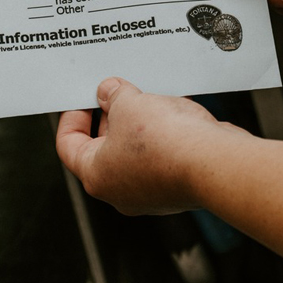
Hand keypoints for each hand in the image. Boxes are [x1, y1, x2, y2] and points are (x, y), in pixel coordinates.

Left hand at [56, 77, 248, 214]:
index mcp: (96, 176)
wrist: (214, 163)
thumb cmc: (165, 141)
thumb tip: (108, 92)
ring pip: (135, 151)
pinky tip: (173, 112)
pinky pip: (162, 154)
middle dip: (111, 115)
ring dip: (139, 122)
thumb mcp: (129, 104)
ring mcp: (150, 191)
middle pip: (103, 147)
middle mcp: (120, 191)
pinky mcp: (176, 185)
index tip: (82, 98)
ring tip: (149, 96)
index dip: (72, 117)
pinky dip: (163, 133)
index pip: (68, 146)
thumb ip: (113, 95)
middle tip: (119, 91)